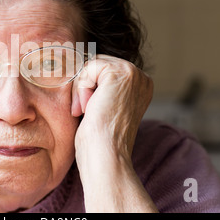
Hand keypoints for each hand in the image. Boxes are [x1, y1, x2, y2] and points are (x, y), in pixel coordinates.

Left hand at [71, 55, 156, 211]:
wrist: (105, 156)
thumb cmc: (97, 140)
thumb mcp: (101, 107)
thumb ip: (98, 87)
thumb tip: (78, 66)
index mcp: (139, 86)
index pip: (101, 70)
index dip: (87, 87)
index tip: (90, 111)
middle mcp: (141, 78)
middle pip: (96, 64)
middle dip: (83, 87)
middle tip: (86, 111)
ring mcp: (134, 74)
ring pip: (91, 65)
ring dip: (81, 89)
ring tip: (88, 111)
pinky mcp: (121, 73)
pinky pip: (89, 67)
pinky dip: (81, 88)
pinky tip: (89, 107)